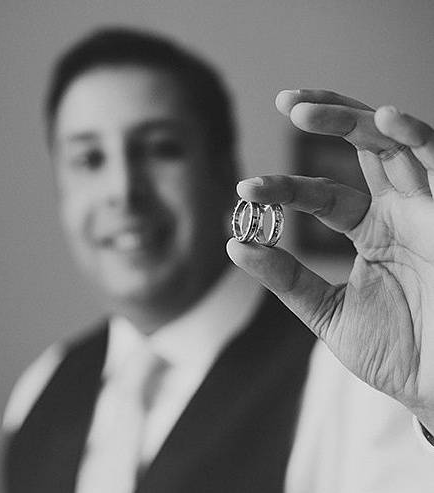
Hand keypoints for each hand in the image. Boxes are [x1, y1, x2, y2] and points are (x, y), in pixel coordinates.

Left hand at [227, 89, 433, 431]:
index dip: (283, 188)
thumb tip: (235, 245)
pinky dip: (416, 136)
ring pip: (394, 144)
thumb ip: (286, 279)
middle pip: (363, 148)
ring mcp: (427, 208)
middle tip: (284, 100)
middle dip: (327, 118)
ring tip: (303, 107)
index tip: (244, 191)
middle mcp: (399, 211)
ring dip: (352, 118)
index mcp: (371, 231)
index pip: (321, 194)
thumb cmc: (397, 354)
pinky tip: (384, 119)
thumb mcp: (329, 313)